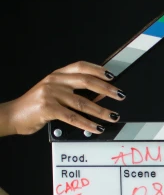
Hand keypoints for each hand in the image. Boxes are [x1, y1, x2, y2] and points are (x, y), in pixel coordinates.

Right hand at [2, 61, 124, 135]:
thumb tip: (99, 96)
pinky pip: (73, 117)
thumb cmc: (36, 106)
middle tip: (120, 95)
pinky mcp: (48, 108)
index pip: (80, 66)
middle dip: (107, 89)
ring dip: (101, 111)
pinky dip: (88, 124)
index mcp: (57, 75)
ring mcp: (50, 94)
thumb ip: (72, 91)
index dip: (98, 69)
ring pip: (83, 103)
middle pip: (86, 81)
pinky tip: (97, 128)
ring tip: (113, 116)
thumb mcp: (54, 93)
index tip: (112, 76)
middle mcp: (54, 81)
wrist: (13, 116)